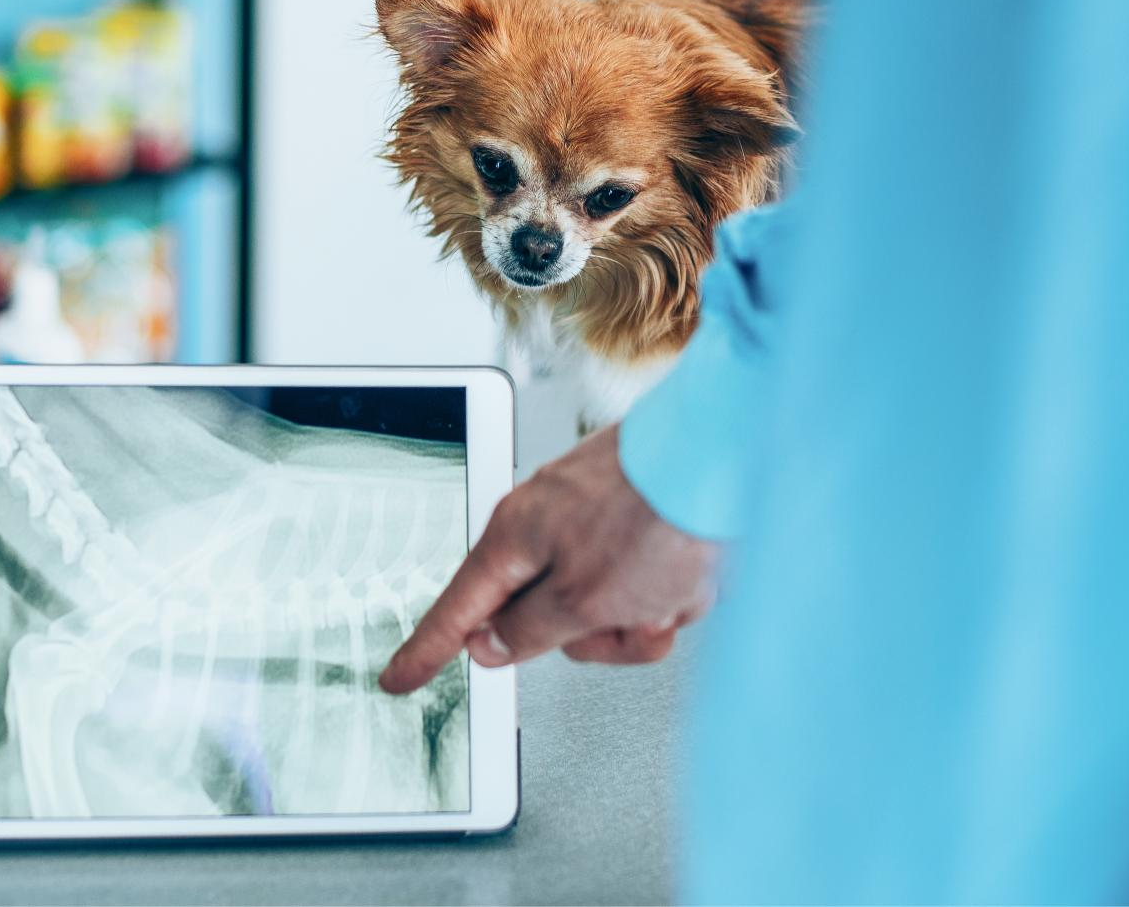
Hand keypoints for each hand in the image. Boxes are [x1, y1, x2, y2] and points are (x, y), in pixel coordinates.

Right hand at [379, 424, 719, 693]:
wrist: (728, 451)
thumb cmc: (656, 515)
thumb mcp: (583, 601)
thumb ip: (529, 630)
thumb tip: (491, 644)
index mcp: (517, 537)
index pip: (459, 611)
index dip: (429, 651)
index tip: (399, 678)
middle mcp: (548, 520)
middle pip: (548, 617)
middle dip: (600, 635)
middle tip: (631, 623)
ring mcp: (595, 514)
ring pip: (605, 603)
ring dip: (646, 612)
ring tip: (676, 590)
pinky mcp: (638, 511)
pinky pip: (643, 577)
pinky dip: (671, 587)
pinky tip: (695, 572)